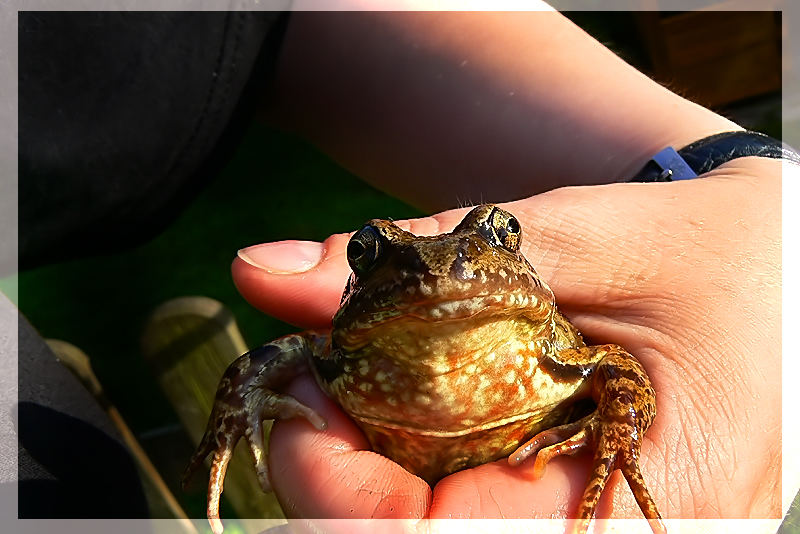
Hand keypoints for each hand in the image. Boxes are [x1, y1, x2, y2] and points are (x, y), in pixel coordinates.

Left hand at [231, 157, 783, 525]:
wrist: (775, 270)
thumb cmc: (699, 249)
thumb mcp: (567, 235)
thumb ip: (416, 261)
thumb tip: (258, 270)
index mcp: (655, 489)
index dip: (335, 482)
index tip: (306, 384)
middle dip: (338, 471)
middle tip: (325, 375)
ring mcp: (598, 531)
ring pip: (429, 532)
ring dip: (368, 468)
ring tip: (367, 382)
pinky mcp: (576, 516)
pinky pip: (460, 516)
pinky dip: (406, 469)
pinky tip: (411, 408)